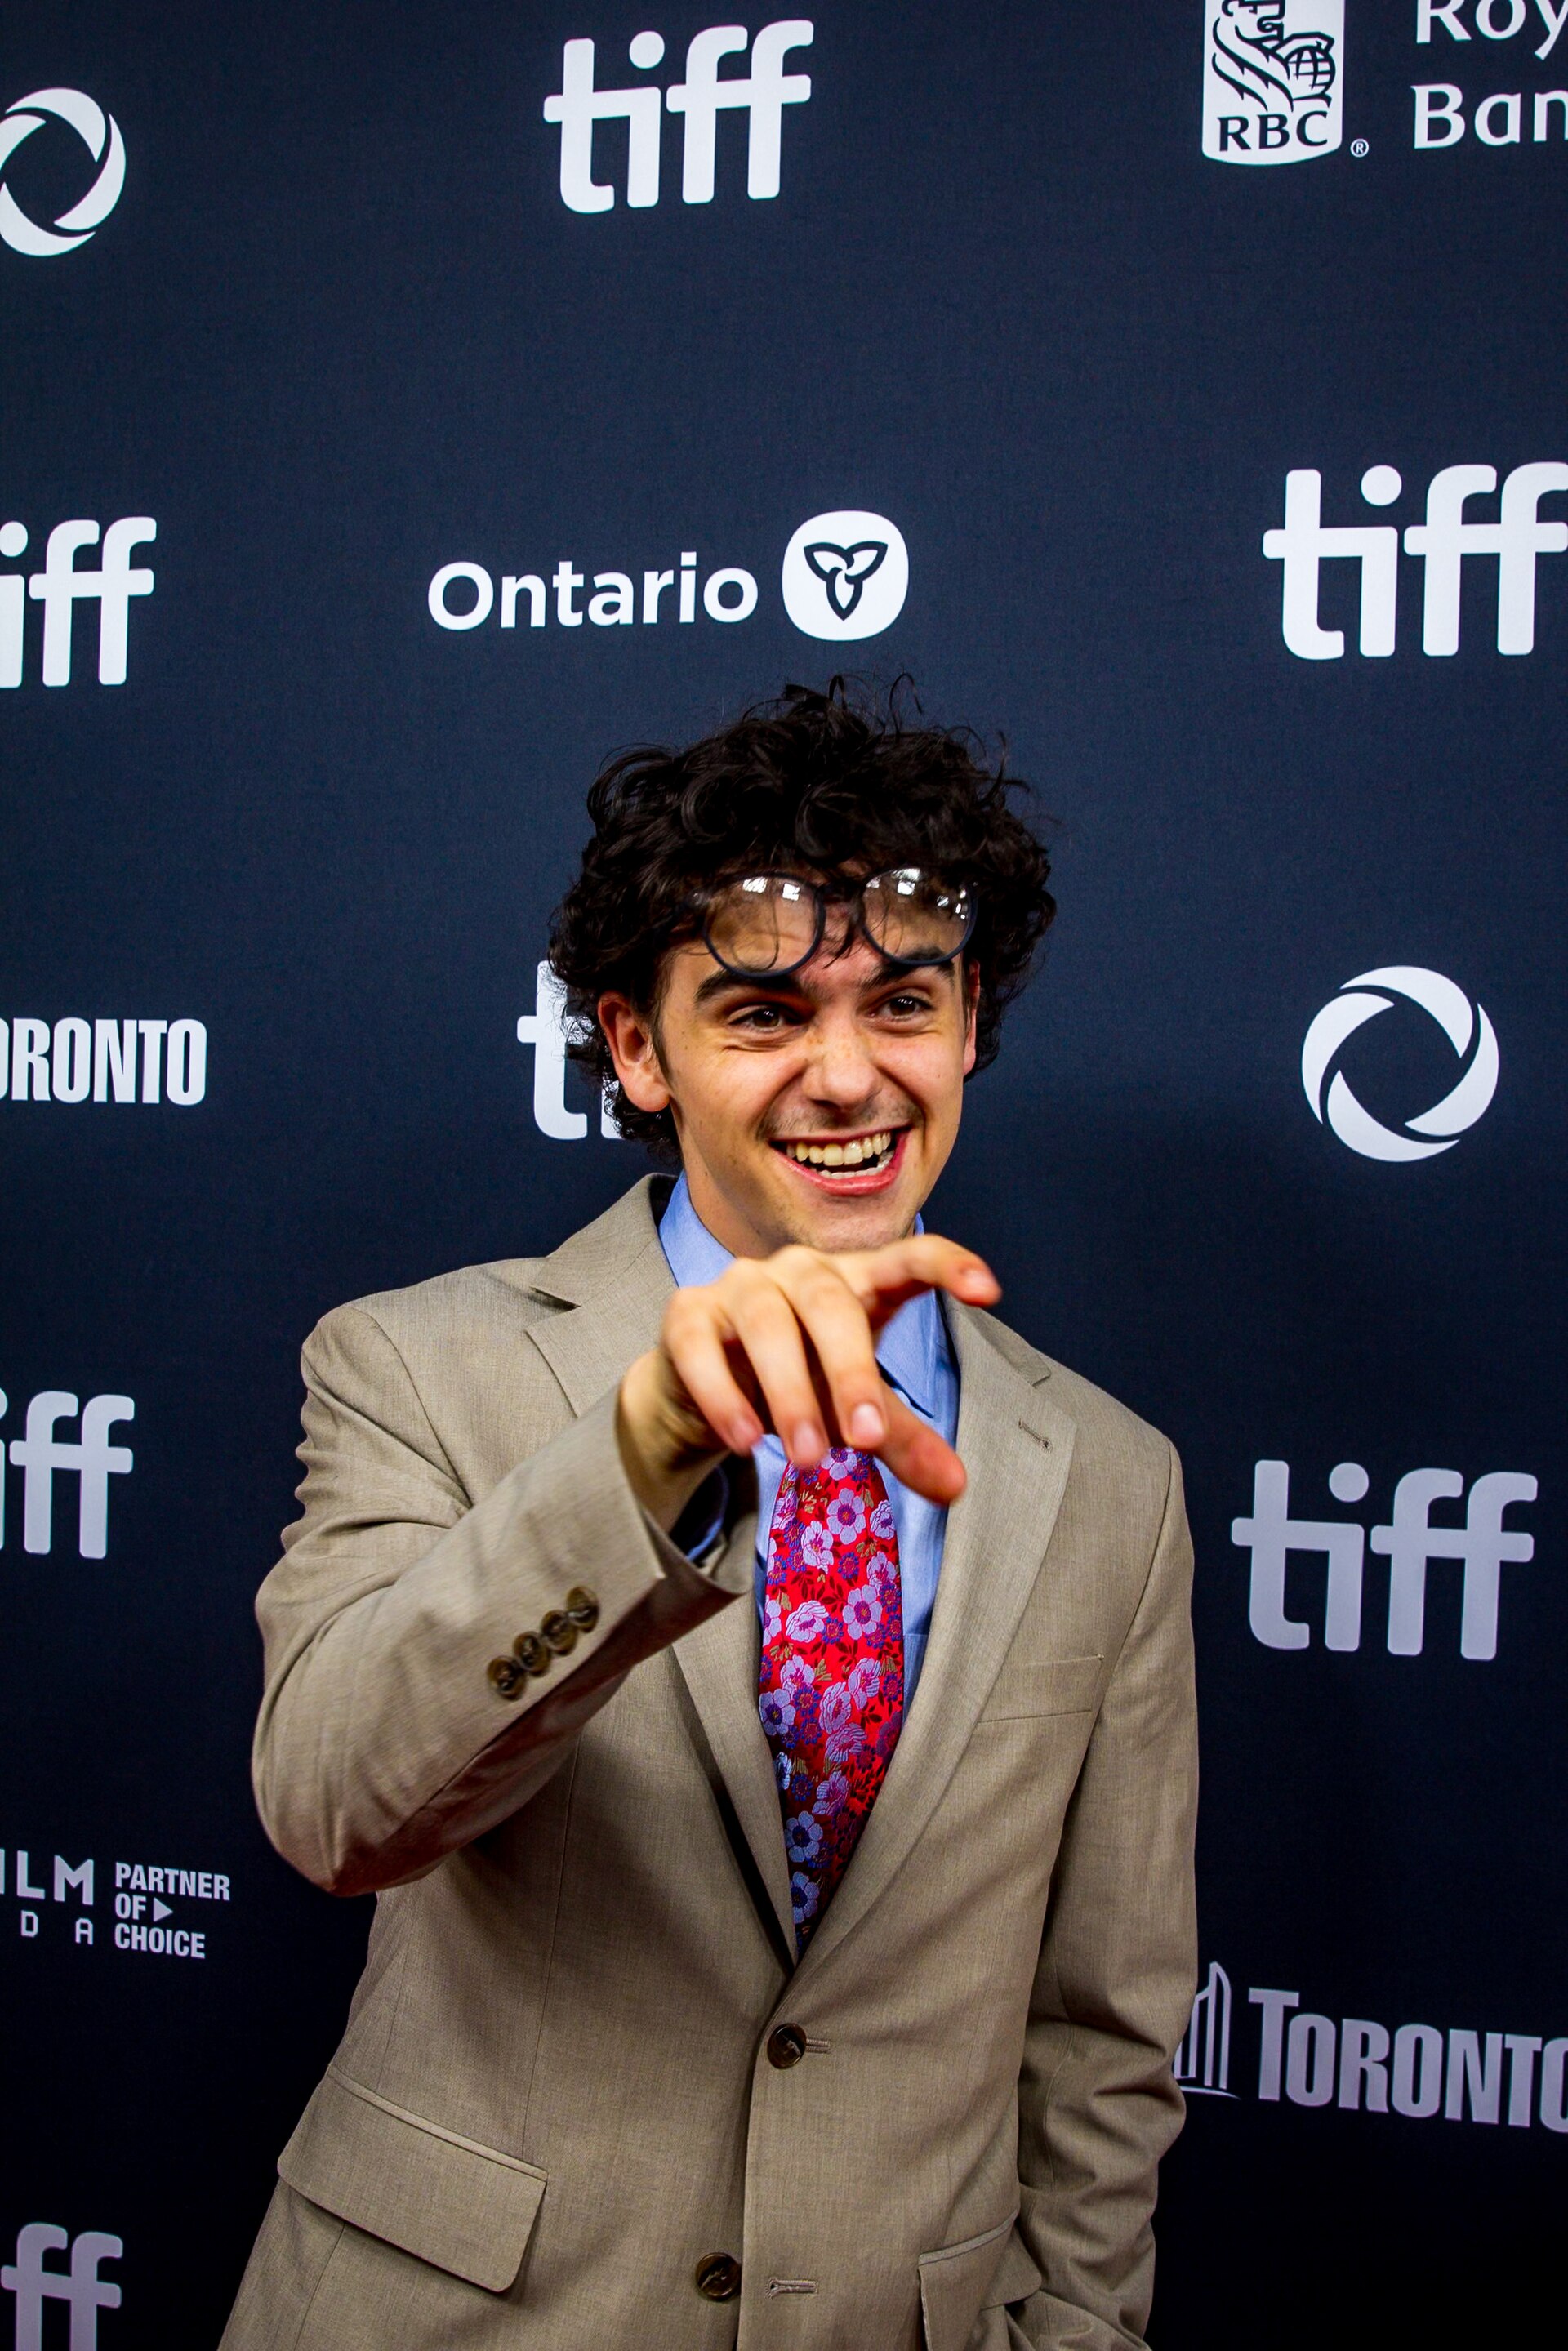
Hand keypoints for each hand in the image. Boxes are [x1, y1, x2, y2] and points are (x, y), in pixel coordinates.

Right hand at [617, 1237, 1000, 1529]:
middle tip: (866, 1440)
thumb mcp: (853, 1410)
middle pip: (832, 1304)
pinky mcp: (688, 1312)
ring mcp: (741, 1285)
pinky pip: (701, 1347)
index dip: (949, 1266)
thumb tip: (955, 1487)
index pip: (910, 1255)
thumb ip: (899, 1438)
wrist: (702, 1388)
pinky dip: (724, 1395)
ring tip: (806, 1458)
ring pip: (767, 1322)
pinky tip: (744, 1440)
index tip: (989, 1291)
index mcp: (858, 1282)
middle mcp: (802, 1271)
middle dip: (852, 1373)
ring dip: (789, 1393)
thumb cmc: (797, 1380)